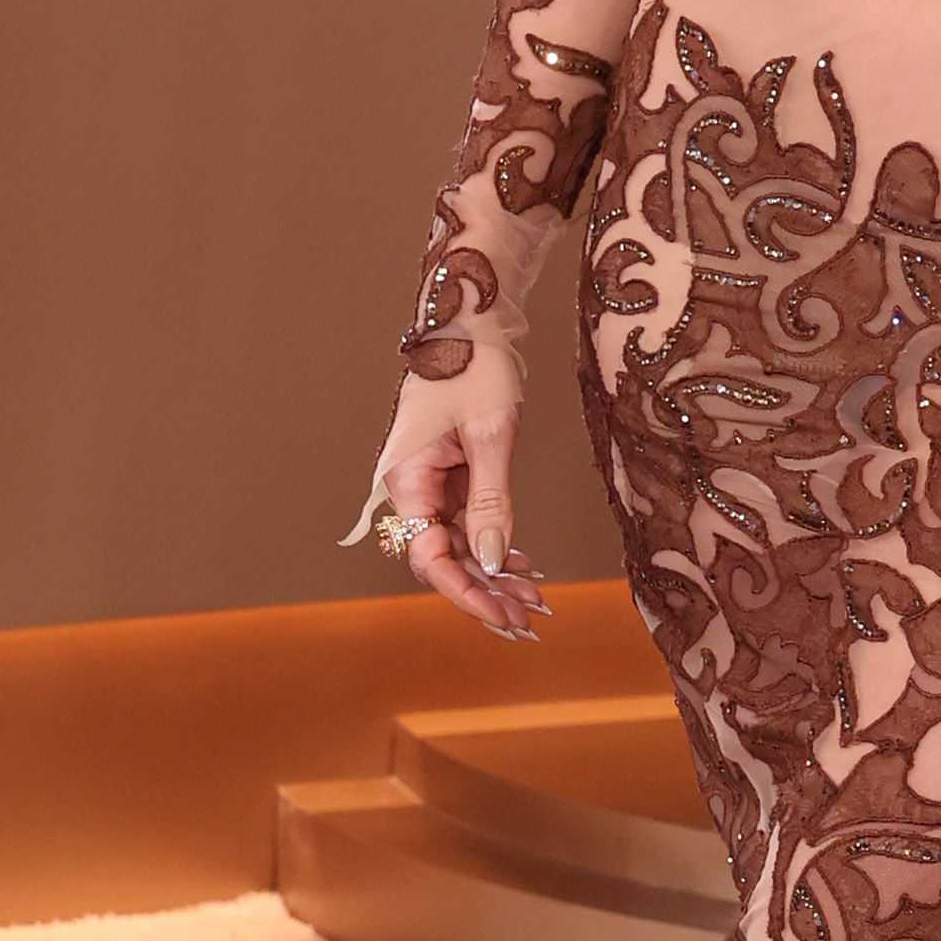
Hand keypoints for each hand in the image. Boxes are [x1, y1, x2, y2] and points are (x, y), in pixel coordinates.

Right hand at [350, 338, 545, 642]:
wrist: (472, 319)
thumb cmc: (475, 365)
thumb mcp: (490, 434)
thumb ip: (490, 502)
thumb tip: (489, 562)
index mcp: (407, 478)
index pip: (429, 555)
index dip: (466, 591)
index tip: (502, 615)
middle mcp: (411, 486)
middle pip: (442, 557)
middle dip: (484, 591)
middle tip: (528, 621)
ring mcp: (430, 481)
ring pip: (458, 543)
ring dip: (493, 573)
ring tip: (534, 599)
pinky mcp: (450, 474)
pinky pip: (467, 521)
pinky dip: (494, 544)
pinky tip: (522, 566)